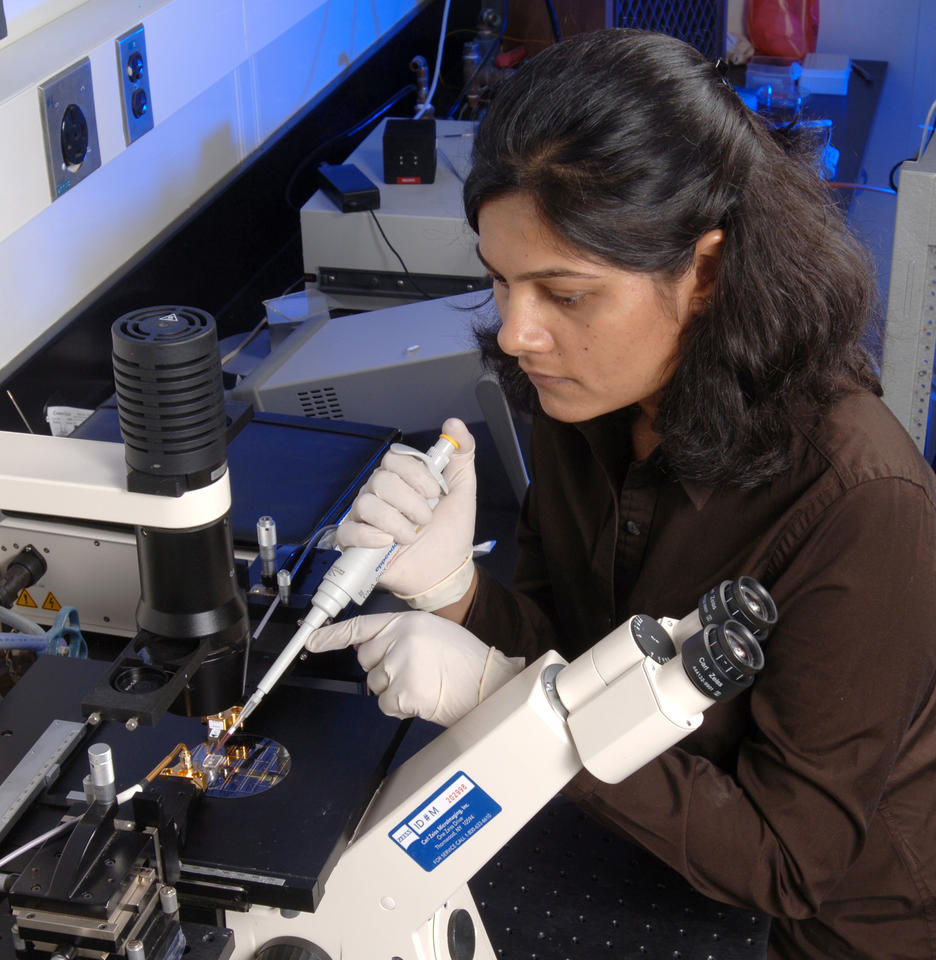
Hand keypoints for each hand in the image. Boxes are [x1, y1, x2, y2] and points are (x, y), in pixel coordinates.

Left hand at [305, 611, 524, 725]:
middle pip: (366, 661)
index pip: (361, 627)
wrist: (487, 682)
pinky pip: (386, 705)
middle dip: (383, 670)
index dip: (332, 635)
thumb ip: (400, 634)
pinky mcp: (403, 692)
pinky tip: (423, 698)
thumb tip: (369, 648)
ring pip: (375, 685)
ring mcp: (399, 666)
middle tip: (414, 671)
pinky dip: (401, 707)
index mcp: (406, 622)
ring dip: (394, 689)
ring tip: (425, 683)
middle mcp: (399, 639)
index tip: (311, 641)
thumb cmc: (464, 659)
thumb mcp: (432, 632)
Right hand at [336, 418, 476, 610]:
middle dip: (410, 502)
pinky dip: (369, 535)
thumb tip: (454, 422)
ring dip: (396, 522)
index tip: (435, 493)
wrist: (446, 570)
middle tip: (425, 519)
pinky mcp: (355, 542)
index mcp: (400, 478)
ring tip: (410, 537)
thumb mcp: (462, 489)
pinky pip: (348, 530)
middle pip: (380, 480)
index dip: (415, 474)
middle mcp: (379, 493)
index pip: (394, 459)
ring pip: (366, 504)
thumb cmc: (451, 530)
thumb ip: (462, 455)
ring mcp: (365, 517)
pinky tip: (387, 543)